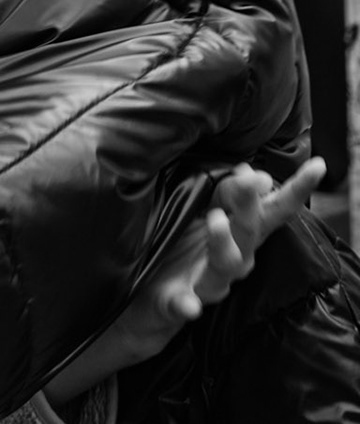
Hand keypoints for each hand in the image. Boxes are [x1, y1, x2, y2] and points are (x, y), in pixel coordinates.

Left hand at [43, 157, 325, 404]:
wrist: (155, 298)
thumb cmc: (186, 247)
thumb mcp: (205, 215)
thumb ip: (225, 195)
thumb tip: (251, 171)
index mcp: (242, 234)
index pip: (274, 208)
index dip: (296, 188)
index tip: (317, 165)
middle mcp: (236, 258)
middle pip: (251, 230)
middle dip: (251, 204)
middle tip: (252, 177)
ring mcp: (211, 281)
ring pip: (226, 263)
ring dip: (223, 241)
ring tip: (215, 218)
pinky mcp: (182, 302)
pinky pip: (186, 305)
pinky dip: (188, 305)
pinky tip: (189, 305)